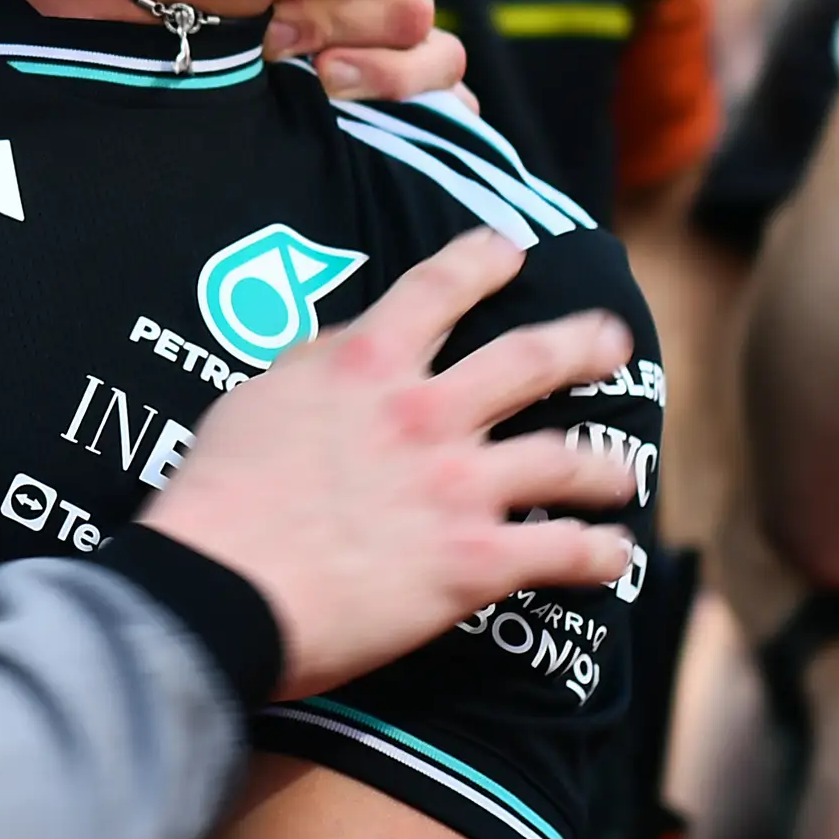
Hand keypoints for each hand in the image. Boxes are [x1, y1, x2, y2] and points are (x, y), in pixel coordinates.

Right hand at [140, 228, 640, 697]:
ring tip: (621, 472)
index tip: (507, 251)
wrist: (223, 587)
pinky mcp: (476, 562)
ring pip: (569, 459)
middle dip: (583, 345)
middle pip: (532, 360)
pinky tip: (612, 556)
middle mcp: (426, 414)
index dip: (481, 260)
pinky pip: (565, 552)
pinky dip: (599, 555)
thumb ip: (313, 370)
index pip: (437, 288)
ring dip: (606, 465)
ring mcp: (459, 487)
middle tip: (611, 342)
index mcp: (366, 366)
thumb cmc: (218, 499)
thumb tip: (343, 353)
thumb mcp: (255, 401)